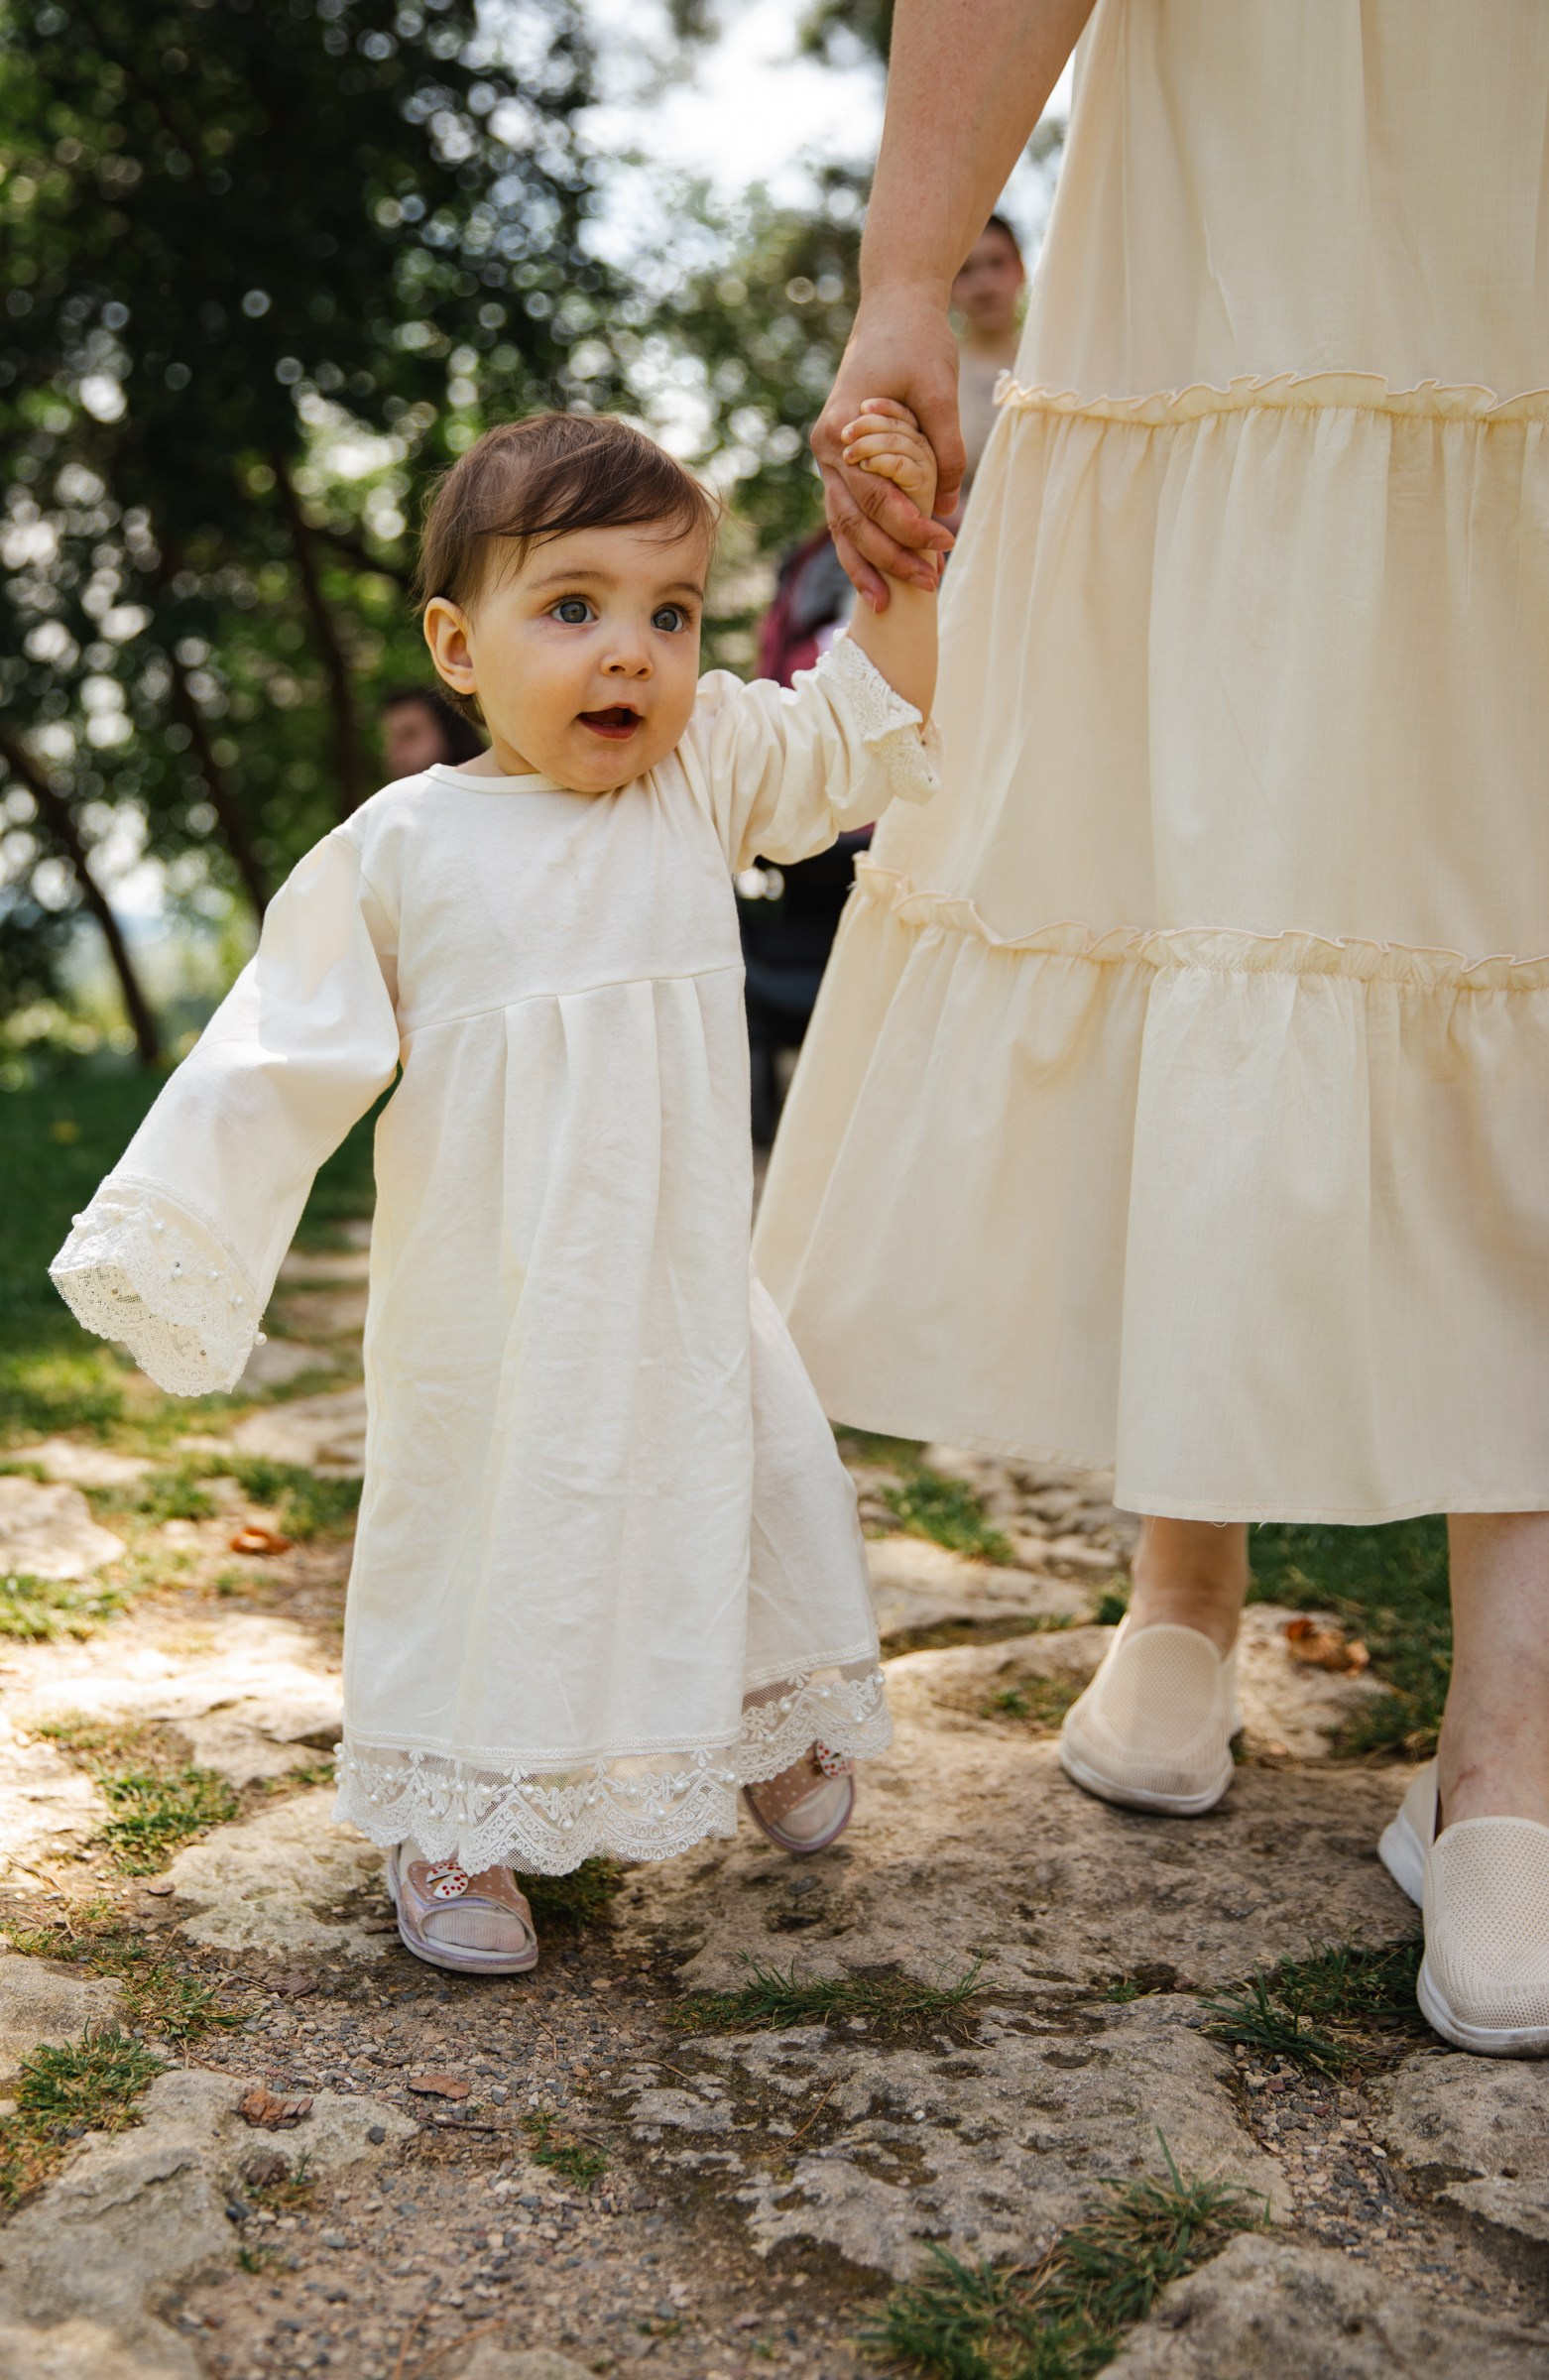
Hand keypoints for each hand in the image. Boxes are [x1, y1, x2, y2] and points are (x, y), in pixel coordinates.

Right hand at [811, 285, 964, 609]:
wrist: (894, 307)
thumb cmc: (918, 341)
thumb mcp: (939, 389)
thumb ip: (945, 448)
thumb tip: (948, 507)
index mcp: (843, 429)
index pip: (875, 495)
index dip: (908, 526)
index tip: (945, 544)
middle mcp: (826, 447)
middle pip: (853, 519)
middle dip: (888, 558)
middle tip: (925, 585)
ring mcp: (829, 457)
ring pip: (842, 524)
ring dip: (866, 565)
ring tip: (886, 605)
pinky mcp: (840, 461)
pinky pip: (846, 512)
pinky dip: (860, 546)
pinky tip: (875, 578)